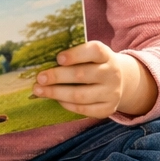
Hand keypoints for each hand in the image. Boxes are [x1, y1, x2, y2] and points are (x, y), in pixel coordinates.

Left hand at [32, 41, 157, 118]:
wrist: (119, 81)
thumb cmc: (95, 64)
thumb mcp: (91, 55)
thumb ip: (74, 56)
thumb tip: (44, 61)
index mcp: (106, 55)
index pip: (94, 51)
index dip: (75, 54)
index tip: (58, 58)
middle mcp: (112, 73)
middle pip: (83, 75)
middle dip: (58, 76)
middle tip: (40, 78)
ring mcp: (112, 93)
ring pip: (80, 95)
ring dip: (57, 93)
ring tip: (40, 90)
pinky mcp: (108, 109)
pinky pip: (84, 109)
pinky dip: (67, 105)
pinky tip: (56, 100)